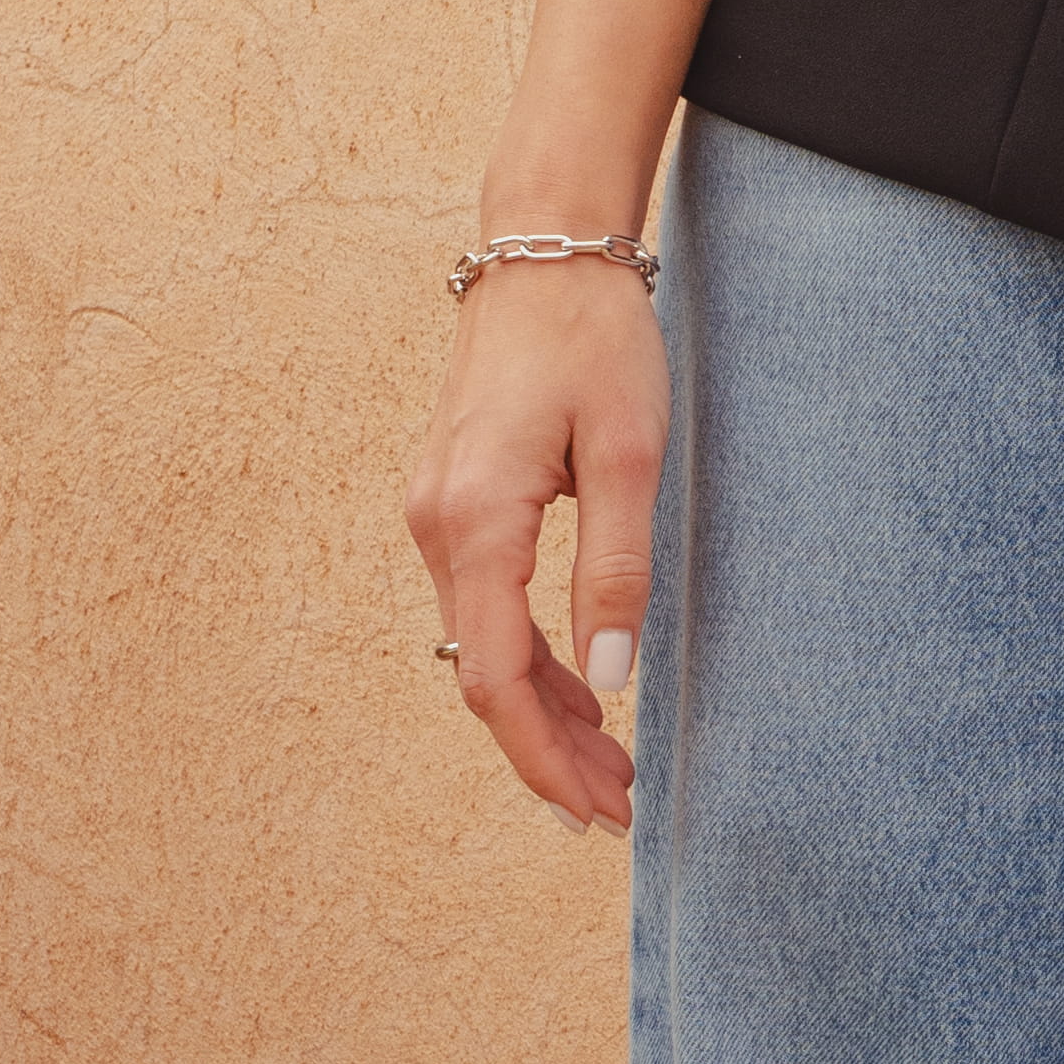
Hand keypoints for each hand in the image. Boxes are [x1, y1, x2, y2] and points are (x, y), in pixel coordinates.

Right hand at [406, 261, 663, 831]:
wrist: (542, 252)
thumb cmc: (593, 338)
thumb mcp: (626, 453)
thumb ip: (615, 568)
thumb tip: (610, 680)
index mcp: (475, 521)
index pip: (499, 678)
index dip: (545, 756)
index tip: (596, 810)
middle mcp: (437, 527)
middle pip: (484, 677)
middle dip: (547, 752)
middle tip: (618, 809)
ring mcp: (437, 516)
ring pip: (482, 649)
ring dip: (541, 712)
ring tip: (611, 766)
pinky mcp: (455, 504)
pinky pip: (485, 608)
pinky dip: (529, 660)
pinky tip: (581, 691)